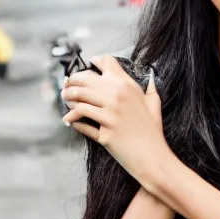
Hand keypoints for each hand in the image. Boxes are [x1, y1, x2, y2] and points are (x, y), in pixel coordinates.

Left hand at [61, 56, 169, 182]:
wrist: (153, 157)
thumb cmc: (153, 132)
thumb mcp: (154, 104)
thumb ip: (150, 88)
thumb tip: (150, 78)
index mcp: (129, 85)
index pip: (107, 62)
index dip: (94, 61)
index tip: (86, 65)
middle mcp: (118, 95)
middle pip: (86, 79)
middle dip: (72, 81)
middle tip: (66, 86)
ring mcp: (111, 113)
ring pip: (79, 99)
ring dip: (68, 100)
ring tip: (65, 102)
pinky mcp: (104, 130)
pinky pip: (82, 120)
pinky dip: (72, 119)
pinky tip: (70, 120)